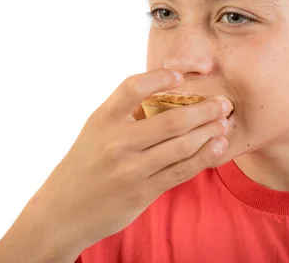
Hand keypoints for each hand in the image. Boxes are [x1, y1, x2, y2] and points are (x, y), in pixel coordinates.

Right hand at [0, 69, 231, 262]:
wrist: (63, 211)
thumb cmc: (83, 165)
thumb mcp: (95, 132)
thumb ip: (124, 114)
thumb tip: (165, 93)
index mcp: (103, 120)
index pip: (133, 87)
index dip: (160, 78)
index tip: (181, 77)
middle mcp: (116, 142)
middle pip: (171, 119)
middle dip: (204, 109)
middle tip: (224, 102)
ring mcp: (131, 169)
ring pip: (181, 145)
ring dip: (209, 132)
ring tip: (225, 122)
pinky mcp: (143, 191)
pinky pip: (181, 171)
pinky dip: (203, 157)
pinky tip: (217, 146)